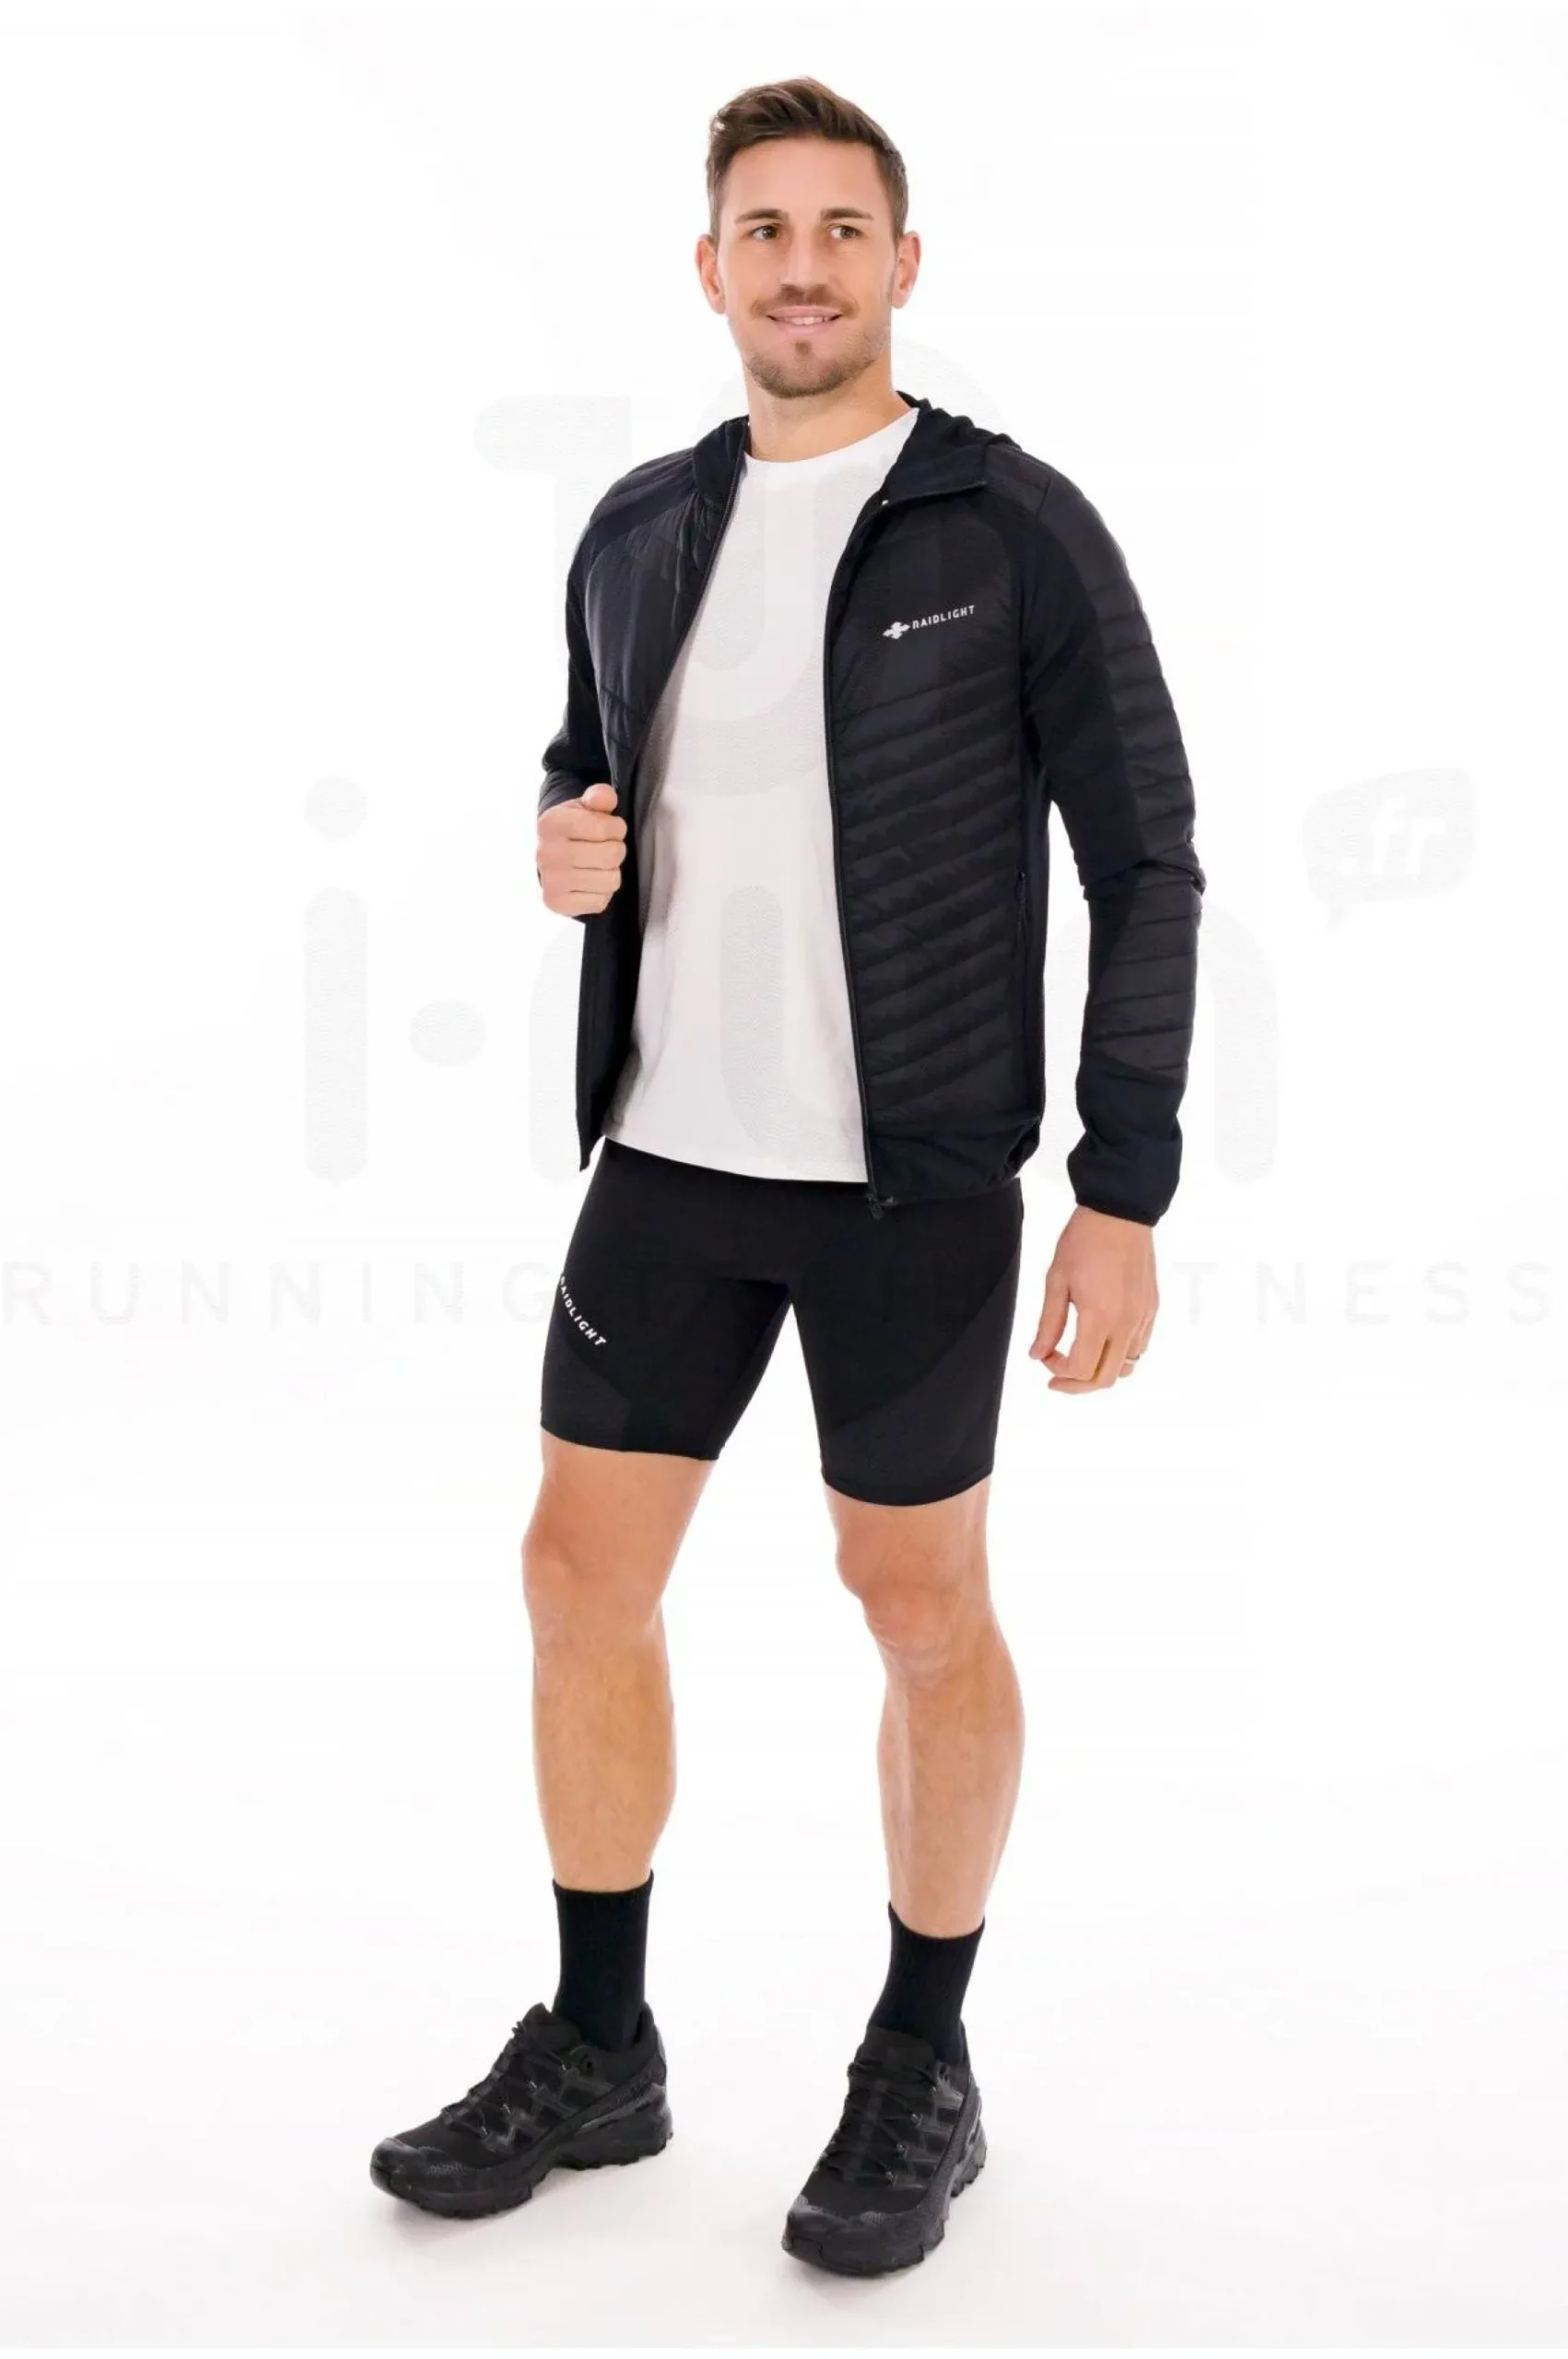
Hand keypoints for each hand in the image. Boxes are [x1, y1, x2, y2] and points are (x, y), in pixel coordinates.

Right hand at [536, 782, 625, 913]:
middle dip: (616, 850)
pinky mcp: (558, 903)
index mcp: (551, 823)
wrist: (551, 861)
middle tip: (605, 848)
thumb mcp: (585, 807)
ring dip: (612, 872)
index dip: (616, 828)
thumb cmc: (574, 831)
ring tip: (599, 866)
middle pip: (611, 855)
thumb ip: (599, 797)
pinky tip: (590, 883)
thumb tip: (605, 797)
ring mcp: (551, 881)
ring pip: (611, 880)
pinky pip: (601, 901)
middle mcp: (547, 853)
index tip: (610, 829)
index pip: (604, 828)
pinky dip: (602, 893)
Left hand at [1028, 1204, 1156, 1390]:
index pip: (1081, 1370)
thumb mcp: (1056, 1280)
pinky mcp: (1152, 1309)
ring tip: (1081, 1359)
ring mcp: (1143, 1318)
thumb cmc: (1084, 1241)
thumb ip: (1048, 1323)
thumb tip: (1038, 1354)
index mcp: (1100, 1317)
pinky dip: (1120, 1356)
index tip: (1045, 1357)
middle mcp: (1126, 1324)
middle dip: (1078, 1384)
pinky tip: (1102, 1341)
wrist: (1120, 1213)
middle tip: (1057, 1376)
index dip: (1059, 1372)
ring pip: (1127, 1367)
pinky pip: (1140, 1347)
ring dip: (1101, 1371)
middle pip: (1105, 1378)